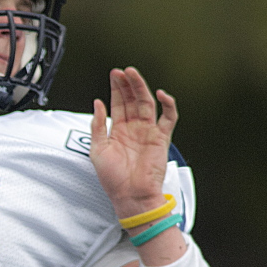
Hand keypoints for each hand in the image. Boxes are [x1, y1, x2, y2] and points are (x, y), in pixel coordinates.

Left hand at [90, 67, 177, 216]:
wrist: (130, 196)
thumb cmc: (113, 179)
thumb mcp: (97, 149)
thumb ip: (97, 126)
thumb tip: (97, 103)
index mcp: (118, 131)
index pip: (118, 103)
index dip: (116, 88)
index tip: (114, 74)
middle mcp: (134, 129)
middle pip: (132, 99)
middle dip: (127, 84)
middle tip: (123, 71)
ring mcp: (148, 132)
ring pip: (147, 103)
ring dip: (141, 88)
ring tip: (133, 74)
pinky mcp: (162, 138)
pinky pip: (168, 118)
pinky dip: (168, 105)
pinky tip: (161, 94)